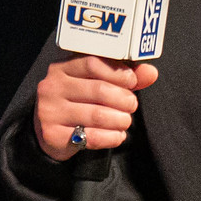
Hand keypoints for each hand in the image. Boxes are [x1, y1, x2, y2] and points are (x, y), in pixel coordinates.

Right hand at [35, 56, 158, 161]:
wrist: (50, 130)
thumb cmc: (81, 101)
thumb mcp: (99, 82)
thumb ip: (125, 76)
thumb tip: (150, 72)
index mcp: (62, 68)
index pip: (92, 63)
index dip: (119, 73)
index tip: (132, 82)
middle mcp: (52, 87)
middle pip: (99, 90)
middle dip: (125, 100)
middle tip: (131, 105)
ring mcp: (50, 111)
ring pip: (98, 115)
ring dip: (121, 120)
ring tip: (124, 120)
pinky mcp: (53, 135)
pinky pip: (92, 137)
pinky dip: (112, 137)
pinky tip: (117, 134)